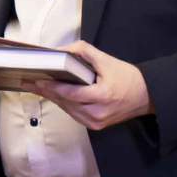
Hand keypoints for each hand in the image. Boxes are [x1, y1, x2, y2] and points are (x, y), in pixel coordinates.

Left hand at [25, 40, 152, 130]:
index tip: (36, 80)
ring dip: (53, 98)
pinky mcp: (95, 126)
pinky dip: (64, 104)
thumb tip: (60, 50)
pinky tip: (54, 95)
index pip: (70, 93)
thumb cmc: (127, 77)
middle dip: (47, 92)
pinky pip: (74, 114)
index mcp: (102, 96)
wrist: (147, 95)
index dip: (51, 87)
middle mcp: (98, 112)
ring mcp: (96, 122)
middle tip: (29, 82)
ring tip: (38, 87)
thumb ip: (82, 52)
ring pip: (67, 109)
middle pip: (65, 102)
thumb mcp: (106, 60)